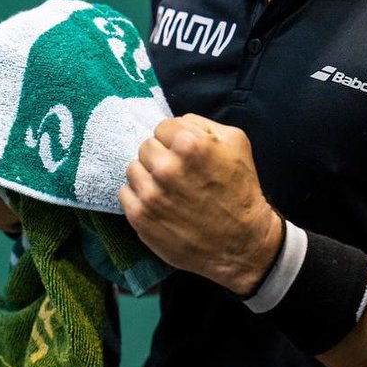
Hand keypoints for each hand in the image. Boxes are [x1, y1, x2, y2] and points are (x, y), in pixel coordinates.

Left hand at [119, 114, 282, 295]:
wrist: (242, 242)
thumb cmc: (241, 190)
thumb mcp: (236, 143)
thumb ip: (202, 125)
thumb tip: (177, 124)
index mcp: (189, 145)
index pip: (162, 127)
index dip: (175, 139)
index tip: (184, 153)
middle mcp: (166, 168)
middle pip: (146, 146)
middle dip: (161, 155)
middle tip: (177, 172)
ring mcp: (150, 194)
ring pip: (133, 168)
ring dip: (148, 175)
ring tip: (167, 188)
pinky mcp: (140, 217)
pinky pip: (125, 193)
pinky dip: (138, 196)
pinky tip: (158, 203)